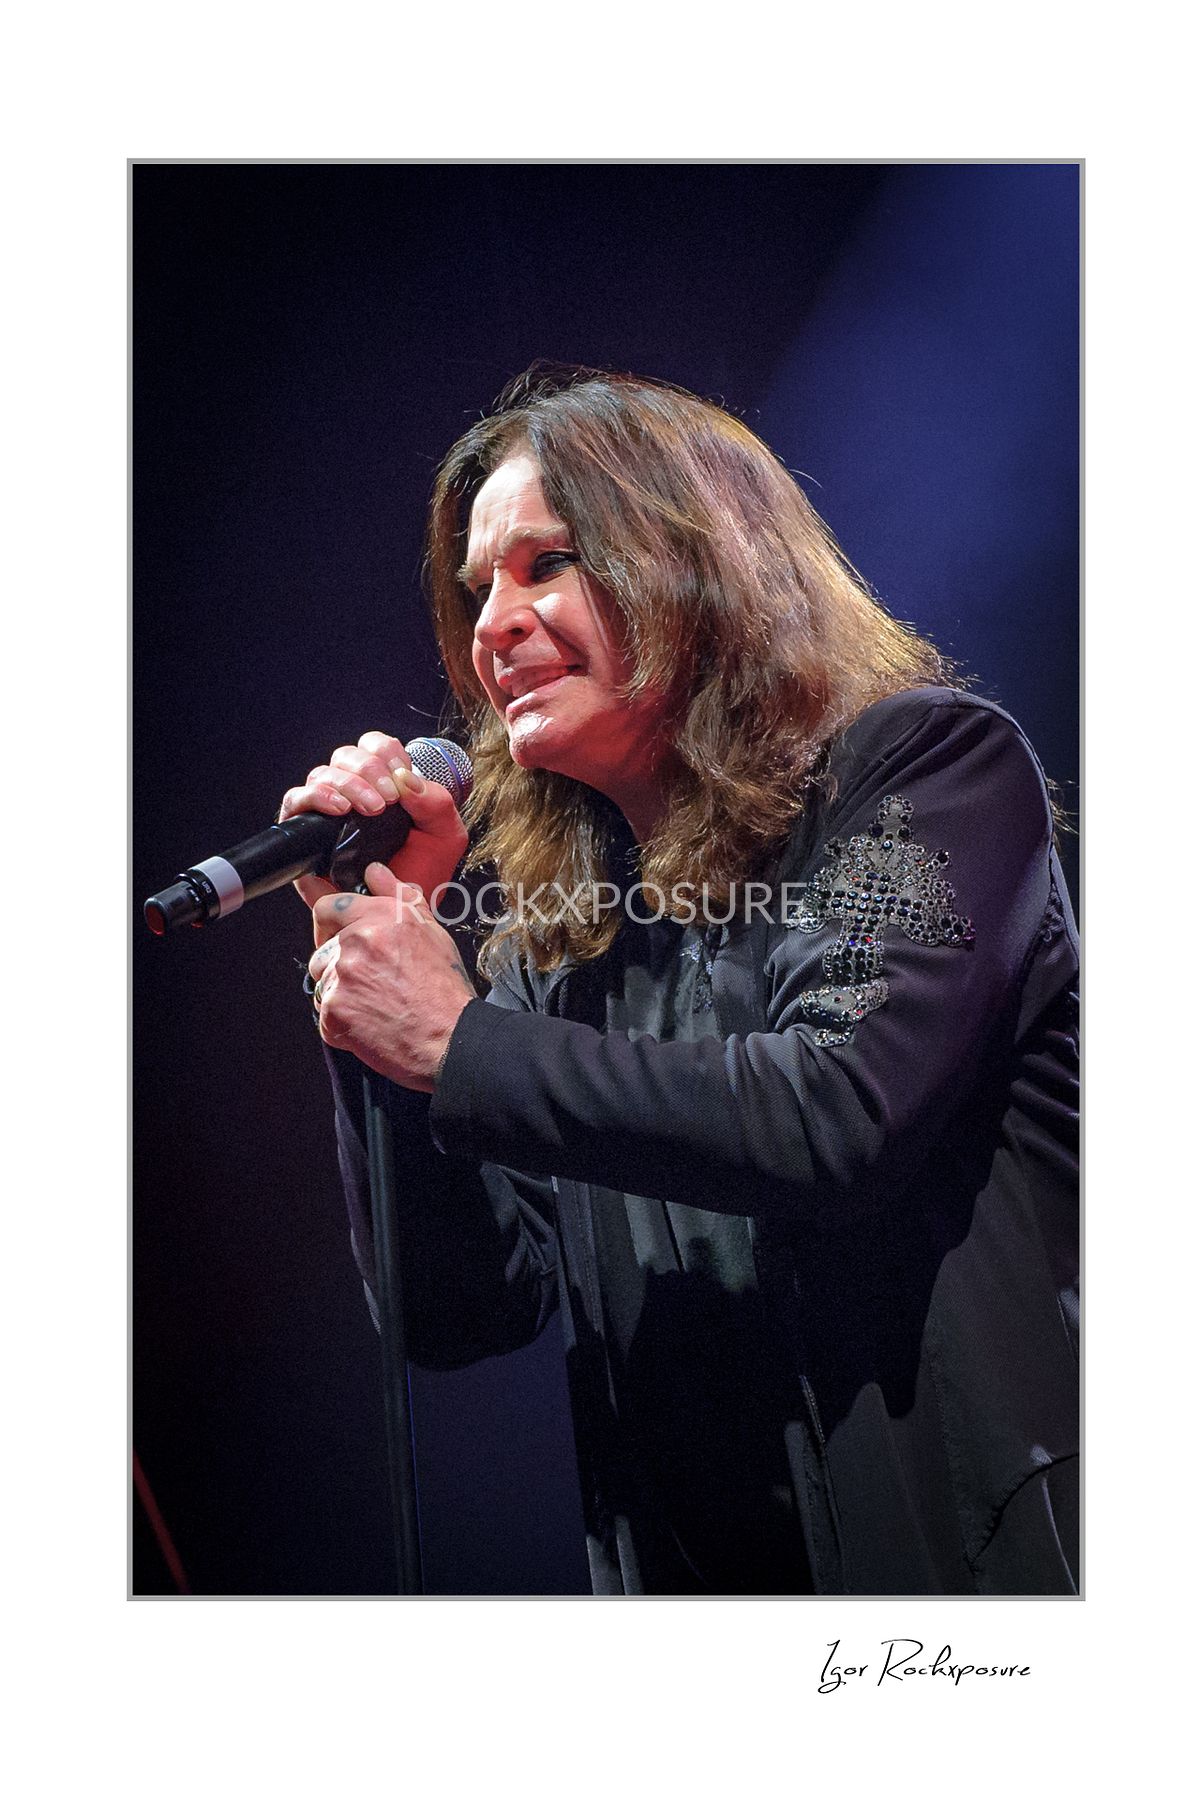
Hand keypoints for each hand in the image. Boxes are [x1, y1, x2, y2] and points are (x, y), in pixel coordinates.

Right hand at [279, 730, 468, 917]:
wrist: (398, 914)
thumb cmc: (421, 876)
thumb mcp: (445, 836)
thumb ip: (436, 803)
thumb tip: (406, 778)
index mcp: (382, 786)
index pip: (373, 747)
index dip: (386, 751)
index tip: (402, 774)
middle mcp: (350, 794)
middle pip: (346, 756)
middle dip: (369, 769)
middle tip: (388, 799)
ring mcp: (325, 813)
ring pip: (321, 774)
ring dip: (349, 784)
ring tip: (371, 808)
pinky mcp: (304, 835)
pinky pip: (296, 801)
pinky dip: (316, 797)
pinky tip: (339, 809)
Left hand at [308, 863, 476, 1090]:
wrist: (449, 1039)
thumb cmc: (444, 990)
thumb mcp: (431, 932)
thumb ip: (399, 895)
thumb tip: (376, 872)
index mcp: (381, 918)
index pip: (327, 906)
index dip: (328, 920)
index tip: (326, 927)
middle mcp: (357, 943)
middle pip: (321, 947)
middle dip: (338, 961)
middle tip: (370, 978)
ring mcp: (341, 978)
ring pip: (322, 980)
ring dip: (339, 990)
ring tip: (374, 1001)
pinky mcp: (332, 1012)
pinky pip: (324, 1012)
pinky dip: (341, 1020)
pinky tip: (369, 1021)